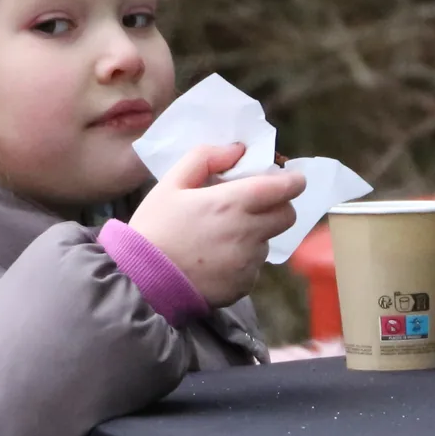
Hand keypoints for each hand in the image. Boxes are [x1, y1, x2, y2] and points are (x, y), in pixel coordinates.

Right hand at [129, 144, 306, 308]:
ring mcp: (247, 262)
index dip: (293, 181)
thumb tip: (236, 150)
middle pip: (287, 216)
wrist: (141, 281)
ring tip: (222, 236)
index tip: (291, 179)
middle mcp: (247, 233)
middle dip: (278, 206)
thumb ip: (205, 158)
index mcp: (232, 203)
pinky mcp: (243, 286)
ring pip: (268, 241)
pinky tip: (214, 259)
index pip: (284, 189)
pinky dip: (242, 260)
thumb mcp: (171, 183)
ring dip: (255, 234)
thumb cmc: (154, 228)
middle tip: (255, 205)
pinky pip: (253, 267)